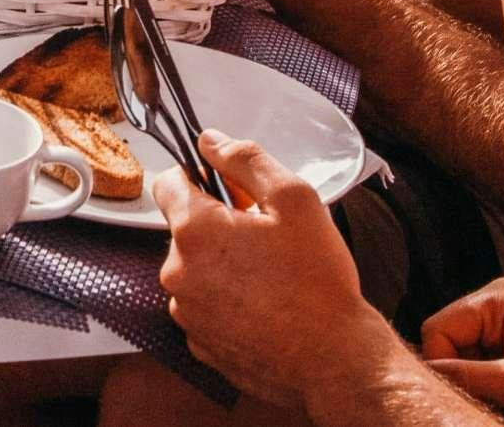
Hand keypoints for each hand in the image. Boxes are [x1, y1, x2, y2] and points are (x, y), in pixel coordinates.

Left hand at [152, 131, 401, 411]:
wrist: (336, 362)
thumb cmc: (318, 282)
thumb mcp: (294, 199)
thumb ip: (246, 160)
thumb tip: (209, 141)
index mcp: (194, 231)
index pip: (167, 182)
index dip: (199, 177)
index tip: (230, 190)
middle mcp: (178, 273)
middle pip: (185, 229)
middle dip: (218, 225)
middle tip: (265, 236)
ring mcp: (187, 313)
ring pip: (196, 270)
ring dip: (222, 265)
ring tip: (270, 276)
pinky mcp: (201, 345)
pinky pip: (205, 307)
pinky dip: (227, 302)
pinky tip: (265, 307)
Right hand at [421, 279, 503, 421]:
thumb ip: (469, 376)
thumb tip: (423, 374)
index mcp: (497, 297)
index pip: (438, 328)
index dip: (441, 363)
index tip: (465, 392)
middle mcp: (493, 300)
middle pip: (446, 339)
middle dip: (459, 371)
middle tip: (489, 396)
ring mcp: (500, 318)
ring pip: (457, 352)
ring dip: (472, 378)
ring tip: (502, 395)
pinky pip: (474, 358)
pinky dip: (482, 380)